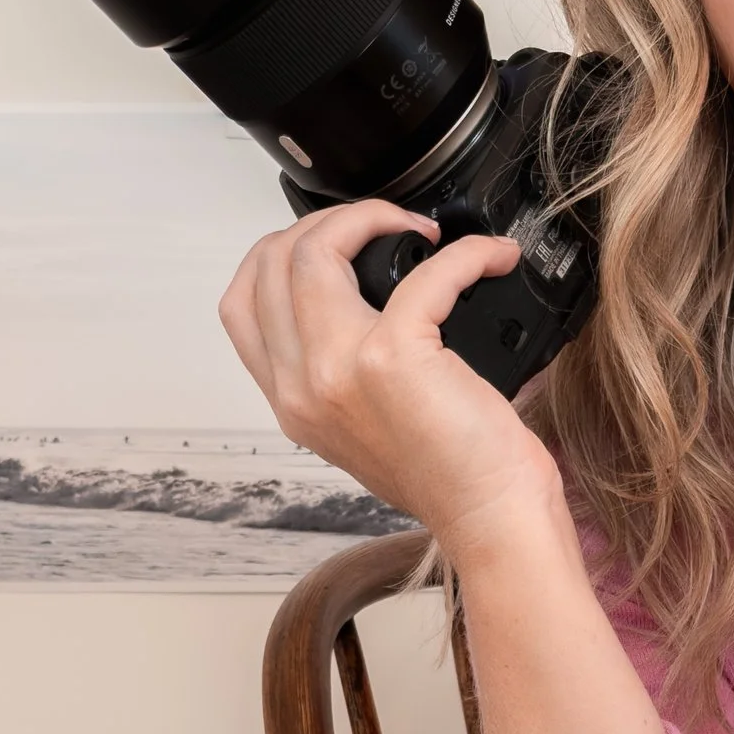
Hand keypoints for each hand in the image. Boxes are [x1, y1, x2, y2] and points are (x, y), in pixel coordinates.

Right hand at [219, 199, 563, 554]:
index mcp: (292, 401)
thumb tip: (370, 299)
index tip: (337, 242)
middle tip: (386, 225)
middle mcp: (302, 386)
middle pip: (270, 263)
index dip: (283, 251)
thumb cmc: (452, 475)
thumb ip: (342, 372)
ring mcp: (338, 370)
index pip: (242, 303)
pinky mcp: (394, 358)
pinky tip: (491, 260)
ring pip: (314, 252)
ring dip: (372, 217)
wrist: (490, 516)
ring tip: (425, 230)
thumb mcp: (366, 425)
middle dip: (326, 221)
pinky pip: (425, 273)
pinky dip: (466, 255)